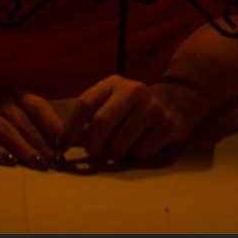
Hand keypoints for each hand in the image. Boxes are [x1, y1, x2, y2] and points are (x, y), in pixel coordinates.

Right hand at [0, 67, 63, 169]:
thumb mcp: (2, 94)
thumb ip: (24, 111)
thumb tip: (54, 134)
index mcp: (11, 92)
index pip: (38, 106)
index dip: (54, 125)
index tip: (68, 144)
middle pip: (26, 123)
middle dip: (44, 144)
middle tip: (58, 163)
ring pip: (7, 132)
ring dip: (25, 149)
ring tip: (40, 165)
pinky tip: (8, 162)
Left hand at [61, 75, 195, 161]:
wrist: (176, 102)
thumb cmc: (133, 109)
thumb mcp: (110, 104)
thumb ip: (87, 120)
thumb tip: (61, 143)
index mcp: (113, 84)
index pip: (84, 104)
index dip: (69, 128)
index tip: (62, 146)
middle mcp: (132, 91)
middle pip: (100, 123)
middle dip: (92, 145)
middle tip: (95, 152)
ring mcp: (151, 107)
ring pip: (119, 143)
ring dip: (116, 153)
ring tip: (122, 145)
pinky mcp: (167, 124)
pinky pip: (140, 151)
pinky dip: (137, 154)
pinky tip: (143, 142)